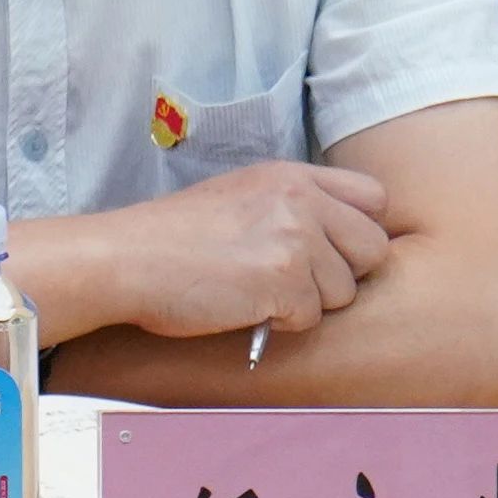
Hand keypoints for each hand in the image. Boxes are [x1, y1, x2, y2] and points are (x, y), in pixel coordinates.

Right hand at [77, 163, 392, 346]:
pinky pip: (311, 318)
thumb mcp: (240, 197)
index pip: (373, 198)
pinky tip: (242, 305)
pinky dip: (279, 323)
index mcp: (291, 175)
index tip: (327, 250)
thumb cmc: (172, 238)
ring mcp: (295, 238)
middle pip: (372, 250)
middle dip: (341, 274)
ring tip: (256, 291)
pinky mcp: (283, 280)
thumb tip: (340, 242)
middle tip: (292, 280)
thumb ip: (293, 207)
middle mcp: (301, 200)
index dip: (358, 231)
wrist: (124, 260)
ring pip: (344, 291)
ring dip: (307, 303)